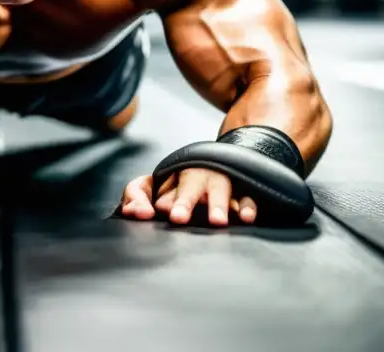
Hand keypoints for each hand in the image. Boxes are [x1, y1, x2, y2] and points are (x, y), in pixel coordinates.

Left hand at [119, 169, 256, 226]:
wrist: (215, 163)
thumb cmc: (176, 185)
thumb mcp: (149, 187)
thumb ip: (135, 197)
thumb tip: (138, 212)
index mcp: (170, 176)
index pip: (158, 188)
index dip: (155, 200)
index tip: (151, 213)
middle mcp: (196, 178)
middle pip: (188, 185)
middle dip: (184, 201)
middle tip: (177, 218)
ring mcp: (220, 183)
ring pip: (219, 189)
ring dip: (217, 204)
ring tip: (217, 221)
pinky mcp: (242, 191)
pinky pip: (248, 196)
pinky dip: (248, 205)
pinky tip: (245, 217)